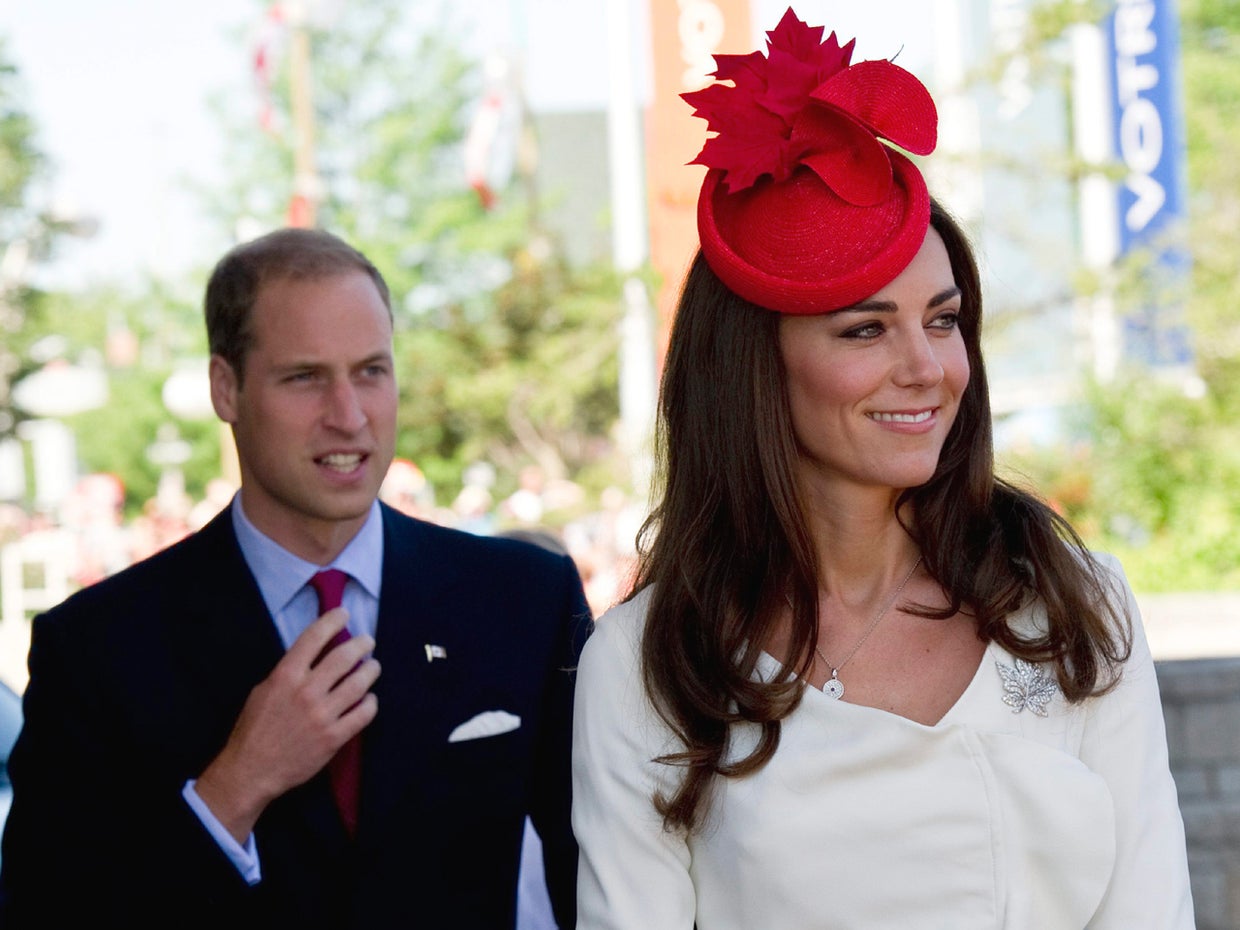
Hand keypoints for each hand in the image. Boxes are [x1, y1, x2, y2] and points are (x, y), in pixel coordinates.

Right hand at [194, 607, 379, 842]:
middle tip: (367, 641)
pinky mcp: (334, 737)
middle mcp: (306, 691)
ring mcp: (322, 715)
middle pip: (344, 657)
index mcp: (285, 675)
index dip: (332, 620)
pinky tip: (369, 700)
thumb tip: (313, 656)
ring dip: (371, 670)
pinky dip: (370, 703)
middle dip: (361, 644)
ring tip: (373, 667)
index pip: (314, 638)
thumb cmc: (254, 729)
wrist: (251, 770)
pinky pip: (363, 714)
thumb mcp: (263, 690)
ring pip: (359, 683)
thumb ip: (289, 672)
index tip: (343, 614)